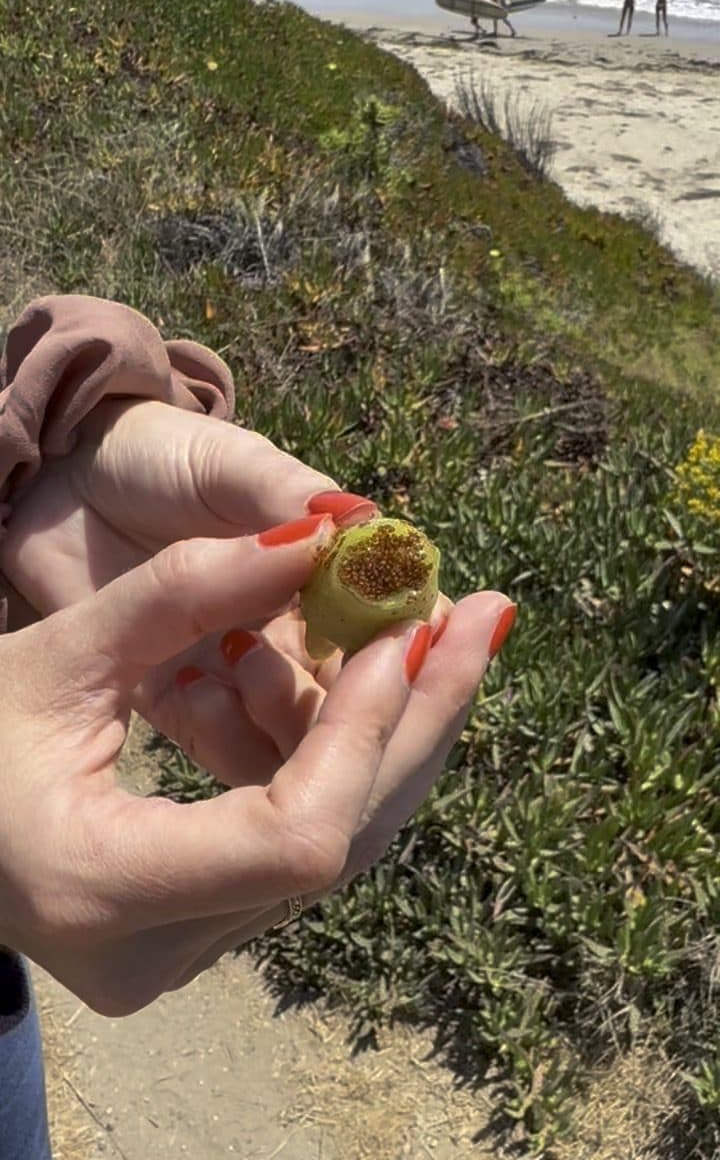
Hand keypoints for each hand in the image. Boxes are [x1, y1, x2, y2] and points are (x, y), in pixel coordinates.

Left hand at [0, 397, 375, 739]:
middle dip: (354, 703)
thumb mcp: (227, 464)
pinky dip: (218, 730)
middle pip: (356, 698)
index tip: (406, 646)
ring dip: (281, 713)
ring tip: (234, 654)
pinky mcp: (182, 706)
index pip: (393, 626)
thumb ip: (285, 493)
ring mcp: (242, 676)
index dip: (411, 644)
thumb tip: (365, 520)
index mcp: (327, 576)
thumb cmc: (160, 457)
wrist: (62, 480)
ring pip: (296, 735)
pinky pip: (220, 746)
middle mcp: (297, 635)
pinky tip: (188, 686)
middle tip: (300, 664)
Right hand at [0, 514, 512, 1013]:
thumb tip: (317, 534)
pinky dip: (337, 751)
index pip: (296, 836)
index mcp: (105, 892)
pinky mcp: (203, 925)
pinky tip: (342, 672)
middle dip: (423, 719)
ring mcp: (187, 951)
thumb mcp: (54, 657)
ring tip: (441, 629)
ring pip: (340, 842)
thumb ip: (180, 593)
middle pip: (346, 843)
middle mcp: (161, 952)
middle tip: (488, 617)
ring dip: (394, 730)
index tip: (408, 632)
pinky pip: (305, 837)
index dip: (363, 731)